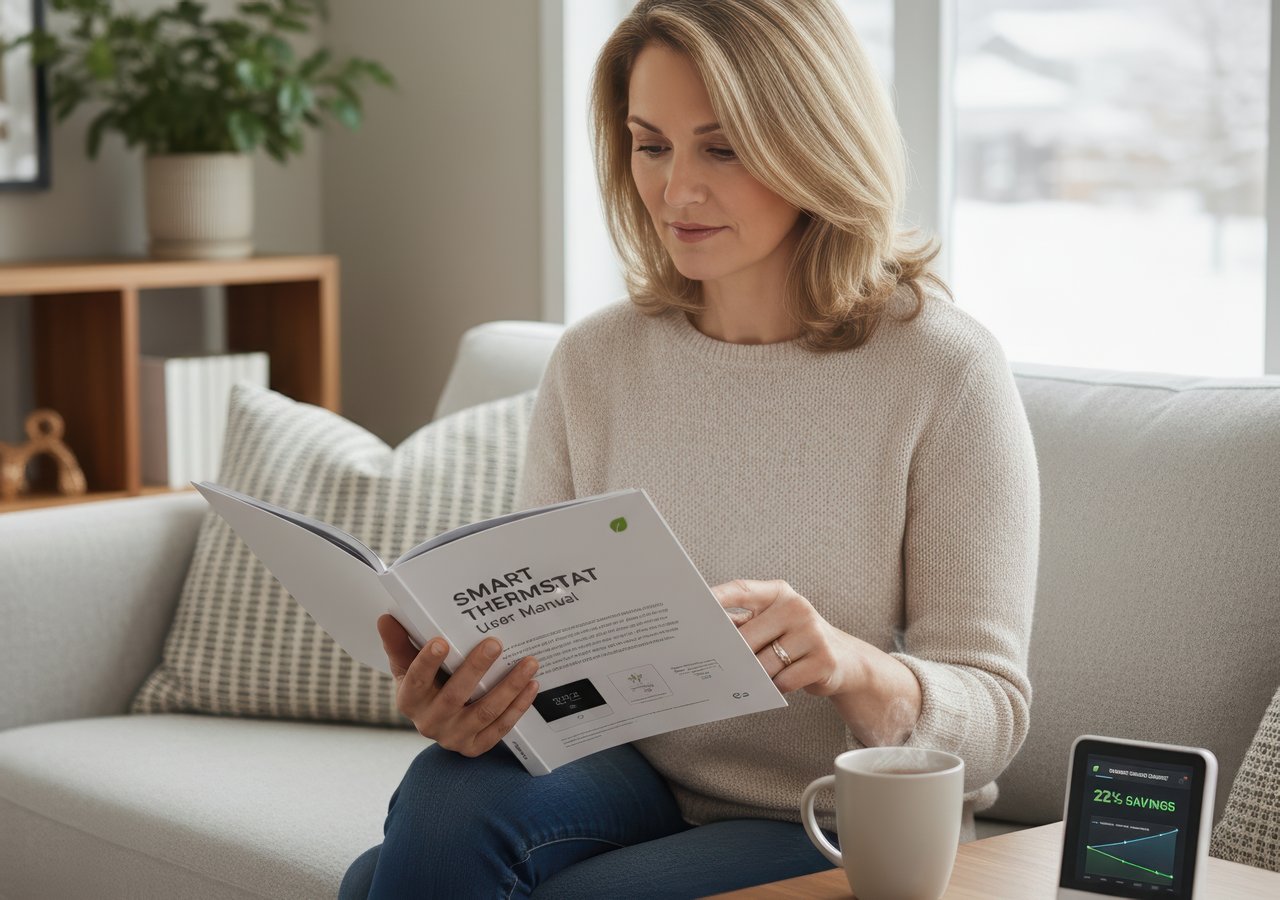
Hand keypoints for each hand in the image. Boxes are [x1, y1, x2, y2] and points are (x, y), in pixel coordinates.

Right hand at [377, 614, 540, 756]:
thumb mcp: (407, 666)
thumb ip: (399, 643)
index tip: (441, 641)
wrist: (437, 722)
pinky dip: (518, 706)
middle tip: (495, 643)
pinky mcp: (475, 747)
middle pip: (454, 696)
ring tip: (528, 663)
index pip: (415, 681)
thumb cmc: (424, 686)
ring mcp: (454, 737)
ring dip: (509, 687)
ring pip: (484, 712)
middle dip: (476, 668)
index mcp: (409, 700)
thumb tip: (386, 618)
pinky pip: (500, 728)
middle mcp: (429, 723)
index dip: (427, 662)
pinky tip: (532, 685)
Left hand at [713, 579, 865, 696]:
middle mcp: (797, 607)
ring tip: (764, 673)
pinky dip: (777, 686)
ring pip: (764, 664)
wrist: (844, 659)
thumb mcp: (772, 623)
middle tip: (725, 666)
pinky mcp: (823, 660)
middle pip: (748, 638)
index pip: (742, 590)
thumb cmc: (795, 639)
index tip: (696, 604)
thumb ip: (744, 623)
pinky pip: (784, 681)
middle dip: (737, 656)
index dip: (718, 597)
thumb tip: (706, 633)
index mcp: (779, 593)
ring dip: (759, 675)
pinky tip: (781, 682)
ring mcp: (812, 633)